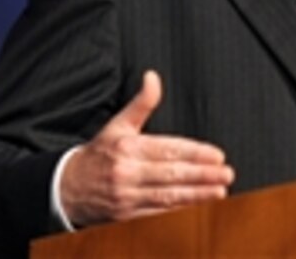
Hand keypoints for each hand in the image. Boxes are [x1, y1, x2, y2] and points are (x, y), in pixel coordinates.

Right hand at [59, 70, 234, 227]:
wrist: (69, 187)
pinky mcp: (126, 217)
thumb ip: (141, 103)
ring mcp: (126, 197)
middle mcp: (126, 172)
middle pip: (171, 174)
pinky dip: (179, 213)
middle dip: (201, 175)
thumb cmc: (100, 153)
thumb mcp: (117, 124)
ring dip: (196, 196)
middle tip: (226, 174)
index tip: (217, 155)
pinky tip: (199, 209)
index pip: (167, 149)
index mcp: (126, 147)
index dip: (194, 153)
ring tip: (220, 193)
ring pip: (167, 197)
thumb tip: (153, 77)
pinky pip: (157, 216)